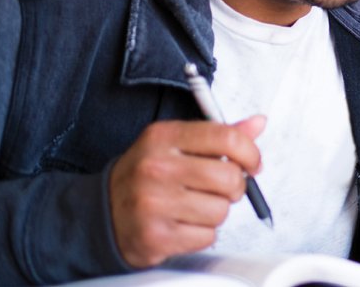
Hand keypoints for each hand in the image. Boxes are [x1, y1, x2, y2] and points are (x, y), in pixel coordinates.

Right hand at [109, 116, 265, 267]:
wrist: (101, 214)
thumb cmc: (146, 177)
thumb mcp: (174, 145)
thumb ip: (217, 135)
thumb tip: (258, 123)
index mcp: (164, 137)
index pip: (227, 138)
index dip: (250, 153)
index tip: (252, 164)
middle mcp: (156, 167)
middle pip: (229, 177)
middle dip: (233, 187)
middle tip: (219, 190)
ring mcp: (153, 202)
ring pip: (221, 210)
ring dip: (215, 213)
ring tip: (193, 207)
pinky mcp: (155, 235)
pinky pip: (207, 236)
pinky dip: (201, 234)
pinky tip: (182, 224)